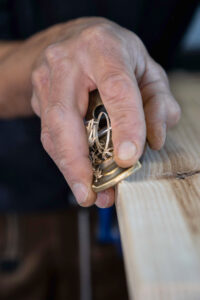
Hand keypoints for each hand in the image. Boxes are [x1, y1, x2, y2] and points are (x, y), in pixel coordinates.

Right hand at [2, 17, 180, 207]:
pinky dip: (63, 158)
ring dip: (68, 167)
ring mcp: (46, 78)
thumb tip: (154, 140)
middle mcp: (67, 61)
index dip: (124, 125)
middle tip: (90, 193)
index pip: (116, 88)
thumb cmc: (116, 55)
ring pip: (51, 131)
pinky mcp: (37, 96)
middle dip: (77, 161)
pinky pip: (48, 133)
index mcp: (103, 47)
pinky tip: (78, 173)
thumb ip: (158, 103)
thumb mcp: (147, 71)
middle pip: (65, 115)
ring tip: (87, 192)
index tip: (128, 159)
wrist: (76, 40)